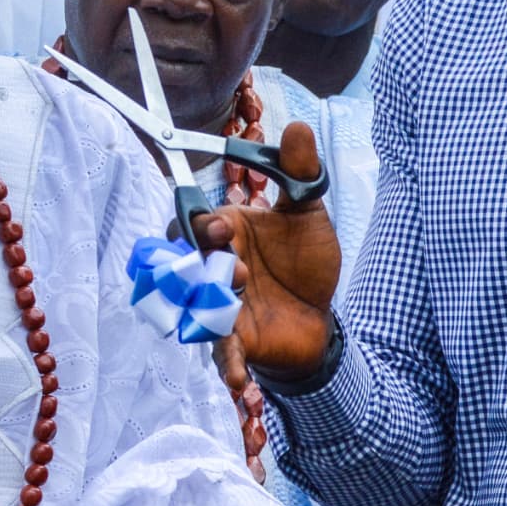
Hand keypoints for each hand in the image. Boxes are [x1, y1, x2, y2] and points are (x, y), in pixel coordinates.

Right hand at [193, 122, 343, 383]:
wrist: (321, 316)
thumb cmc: (304, 263)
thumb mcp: (306, 214)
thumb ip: (299, 174)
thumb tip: (298, 126)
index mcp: (225, 234)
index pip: (195, 225)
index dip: (203, 226)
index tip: (225, 227)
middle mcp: (213, 270)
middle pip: (185, 265)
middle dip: (200, 264)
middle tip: (232, 265)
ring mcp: (219, 308)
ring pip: (195, 306)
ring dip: (209, 307)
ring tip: (235, 301)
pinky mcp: (236, 343)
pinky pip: (221, 354)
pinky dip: (226, 365)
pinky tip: (236, 379)